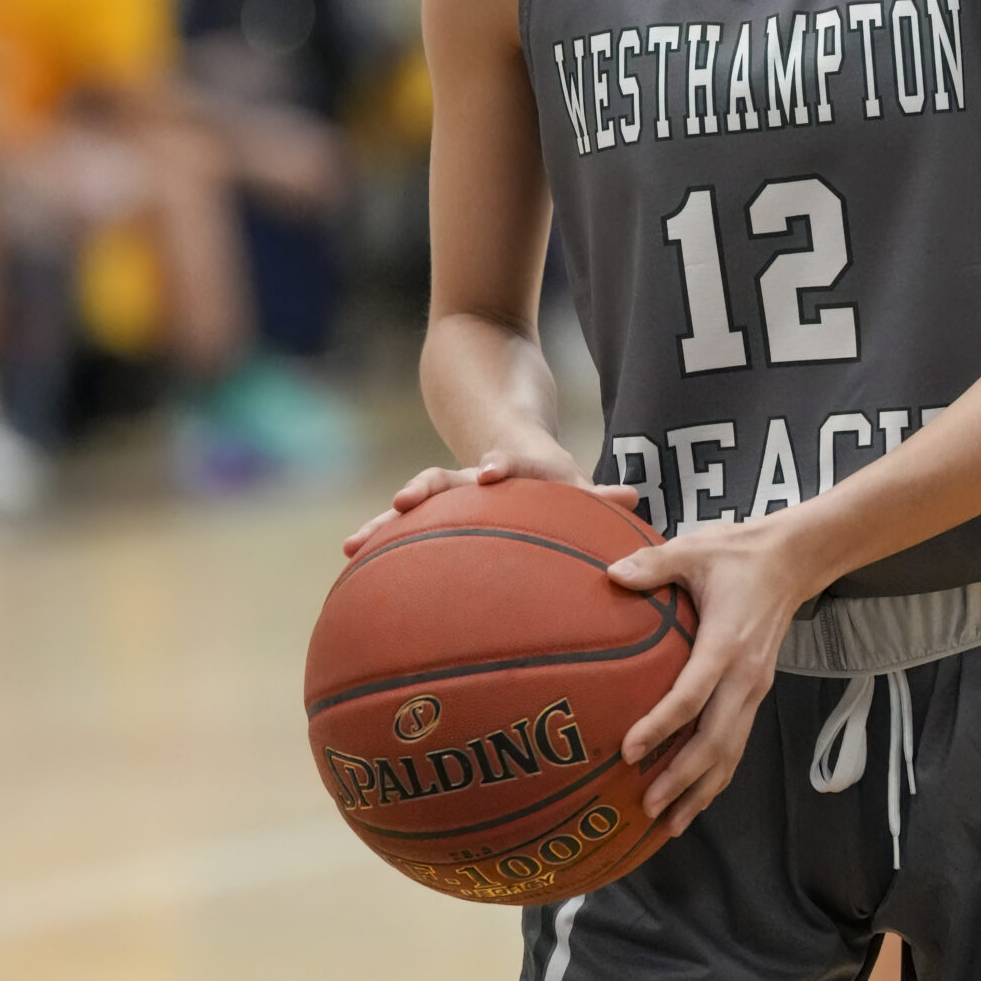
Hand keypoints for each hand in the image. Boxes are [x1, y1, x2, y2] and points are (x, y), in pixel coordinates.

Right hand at [341, 440, 634, 557]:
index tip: (492, 472)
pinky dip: (377, 540)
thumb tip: (632, 498)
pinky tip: (348, 562)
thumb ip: (594, 495)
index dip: (498, 465)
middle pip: (442, 478)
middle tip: (400, 501)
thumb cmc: (541, 470)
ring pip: (410, 504)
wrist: (496, 418)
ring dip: (384, 521)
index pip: (502, 462)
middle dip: (422, 489)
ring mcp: (443, 491)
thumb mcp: (567, 478)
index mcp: (508, 471)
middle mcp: (468, 478)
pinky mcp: (426, 509)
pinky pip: (396, 529)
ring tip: (352, 543)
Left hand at [606, 517, 818, 836]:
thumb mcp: (694, 548)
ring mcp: (755, 688)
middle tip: (647, 806)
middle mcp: (746, 675)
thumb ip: (653, 564)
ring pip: (730, 752)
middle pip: (716, 739)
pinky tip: (693, 799)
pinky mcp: (756, 694)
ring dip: (700, 789)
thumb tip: (611, 575)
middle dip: (683, 778)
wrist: (793, 561)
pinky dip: (715, 776)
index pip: (693, 694)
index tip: (630, 752)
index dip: (662, 726)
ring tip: (668, 823)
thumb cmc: (737, 554)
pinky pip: (736, 744)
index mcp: (727, 642)